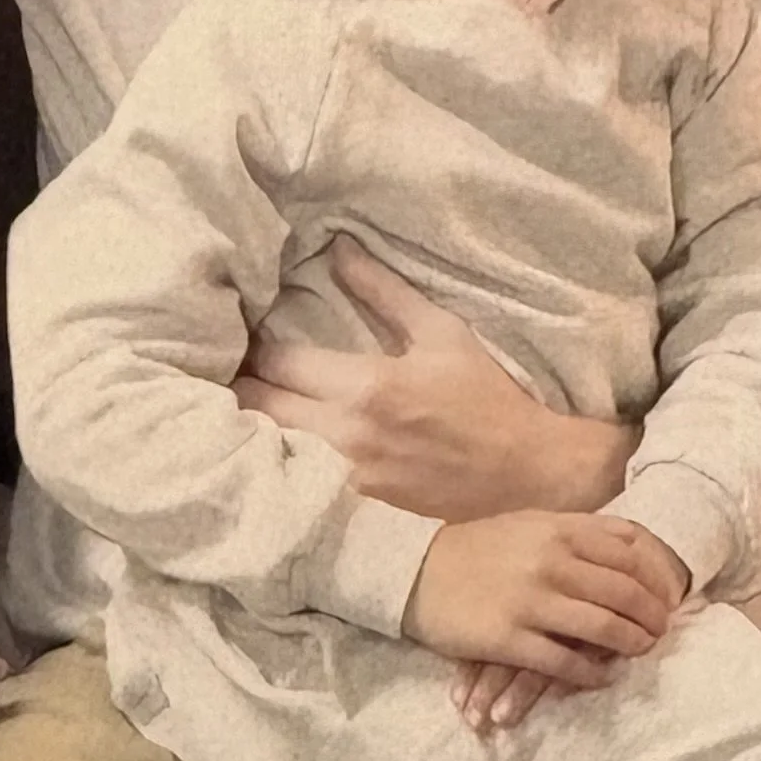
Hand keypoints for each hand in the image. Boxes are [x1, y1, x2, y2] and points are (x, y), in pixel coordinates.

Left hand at [233, 235, 632, 521]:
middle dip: (240, 384)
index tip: (244, 335)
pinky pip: (291, 483)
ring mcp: (345, 481)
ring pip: (266, 449)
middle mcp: (345, 436)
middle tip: (233, 370)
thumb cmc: (486, 399)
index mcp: (366, 386)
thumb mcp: (441, 334)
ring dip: (250, 425)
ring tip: (243, 407)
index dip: (253, 346)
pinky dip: (275, 462)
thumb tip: (338, 248)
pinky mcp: (351, 512)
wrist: (527, 475)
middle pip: (257, 407)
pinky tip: (269, 451)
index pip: (276, 361)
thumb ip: (384, 292)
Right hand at [404, 513, 686, 711]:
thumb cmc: (477, 548)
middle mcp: (550, 563)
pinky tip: (602, 677)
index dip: (656, 578)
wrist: (415, 573)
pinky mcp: (509, 639)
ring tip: (641, 650)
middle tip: (662, 629)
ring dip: (632, 643)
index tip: (667, 595)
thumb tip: (634, 540)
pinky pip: (564, 662)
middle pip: (624, 592)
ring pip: (602, 627)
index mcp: (558, 530)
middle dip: (652, 615)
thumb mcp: (530, 524)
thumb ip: (579, 530)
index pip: (629, 553)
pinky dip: (591, 672)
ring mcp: (530, 602)